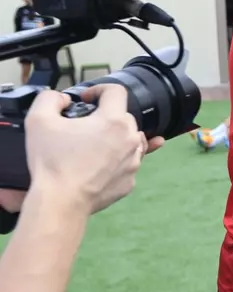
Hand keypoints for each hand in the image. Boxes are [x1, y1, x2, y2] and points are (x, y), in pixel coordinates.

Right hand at [24, 85, 164, 217]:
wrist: (61, 201)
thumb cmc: (52, 162)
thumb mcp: (39, 120)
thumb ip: (50, 99)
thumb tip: (63, 99)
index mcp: (113, 121)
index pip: (117, 92)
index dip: (100, 89)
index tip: (86, 99)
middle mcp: (130, 139)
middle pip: (124, 116)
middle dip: (106, 116)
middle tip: (84, 126)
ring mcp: (134, 162)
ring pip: (132, 140)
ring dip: (117, 138)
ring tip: (97, 144)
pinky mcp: (130, 181)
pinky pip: (128, 164)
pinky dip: (118, 161)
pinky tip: (104, 163)